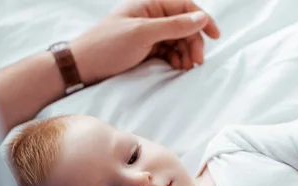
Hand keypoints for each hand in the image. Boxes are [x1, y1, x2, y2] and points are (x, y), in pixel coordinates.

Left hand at [71, 0, 220, 83]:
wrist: (82, 67)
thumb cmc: (108, 46)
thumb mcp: (143, 34)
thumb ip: (174, 25)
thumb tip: (201, 17)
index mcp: (149, 4)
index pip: (185, 6)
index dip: (202, 20)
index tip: (215, 37)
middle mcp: (150, 16)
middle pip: (184, 25)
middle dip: (193, 42)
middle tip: (196, 63)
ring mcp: (148, 33)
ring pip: (177, 40)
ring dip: (186, 53)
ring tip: (186, 68)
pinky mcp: (145, 49)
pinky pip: (168, 52)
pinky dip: (176, 60)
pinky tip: (177, 68)